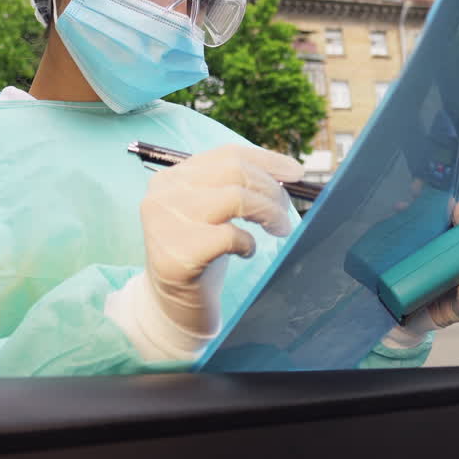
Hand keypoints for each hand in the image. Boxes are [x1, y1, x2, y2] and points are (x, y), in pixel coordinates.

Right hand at [139, 144, 302, 335]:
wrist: (173, 303)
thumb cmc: (201, 252)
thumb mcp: (212, 211)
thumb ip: (236, 186)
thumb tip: (289, 171)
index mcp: (172, 178)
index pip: (226, 154)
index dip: (266, 160)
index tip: (295, 172)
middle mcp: (163, 194)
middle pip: (233, 171)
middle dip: (270, 189)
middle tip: (285, 213)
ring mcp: (166, 223)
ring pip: (235, 198)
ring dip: (268, 214)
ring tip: (278, 230)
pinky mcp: (178, 255)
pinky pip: (230, 236)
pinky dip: (248, 243)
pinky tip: (246, 252)